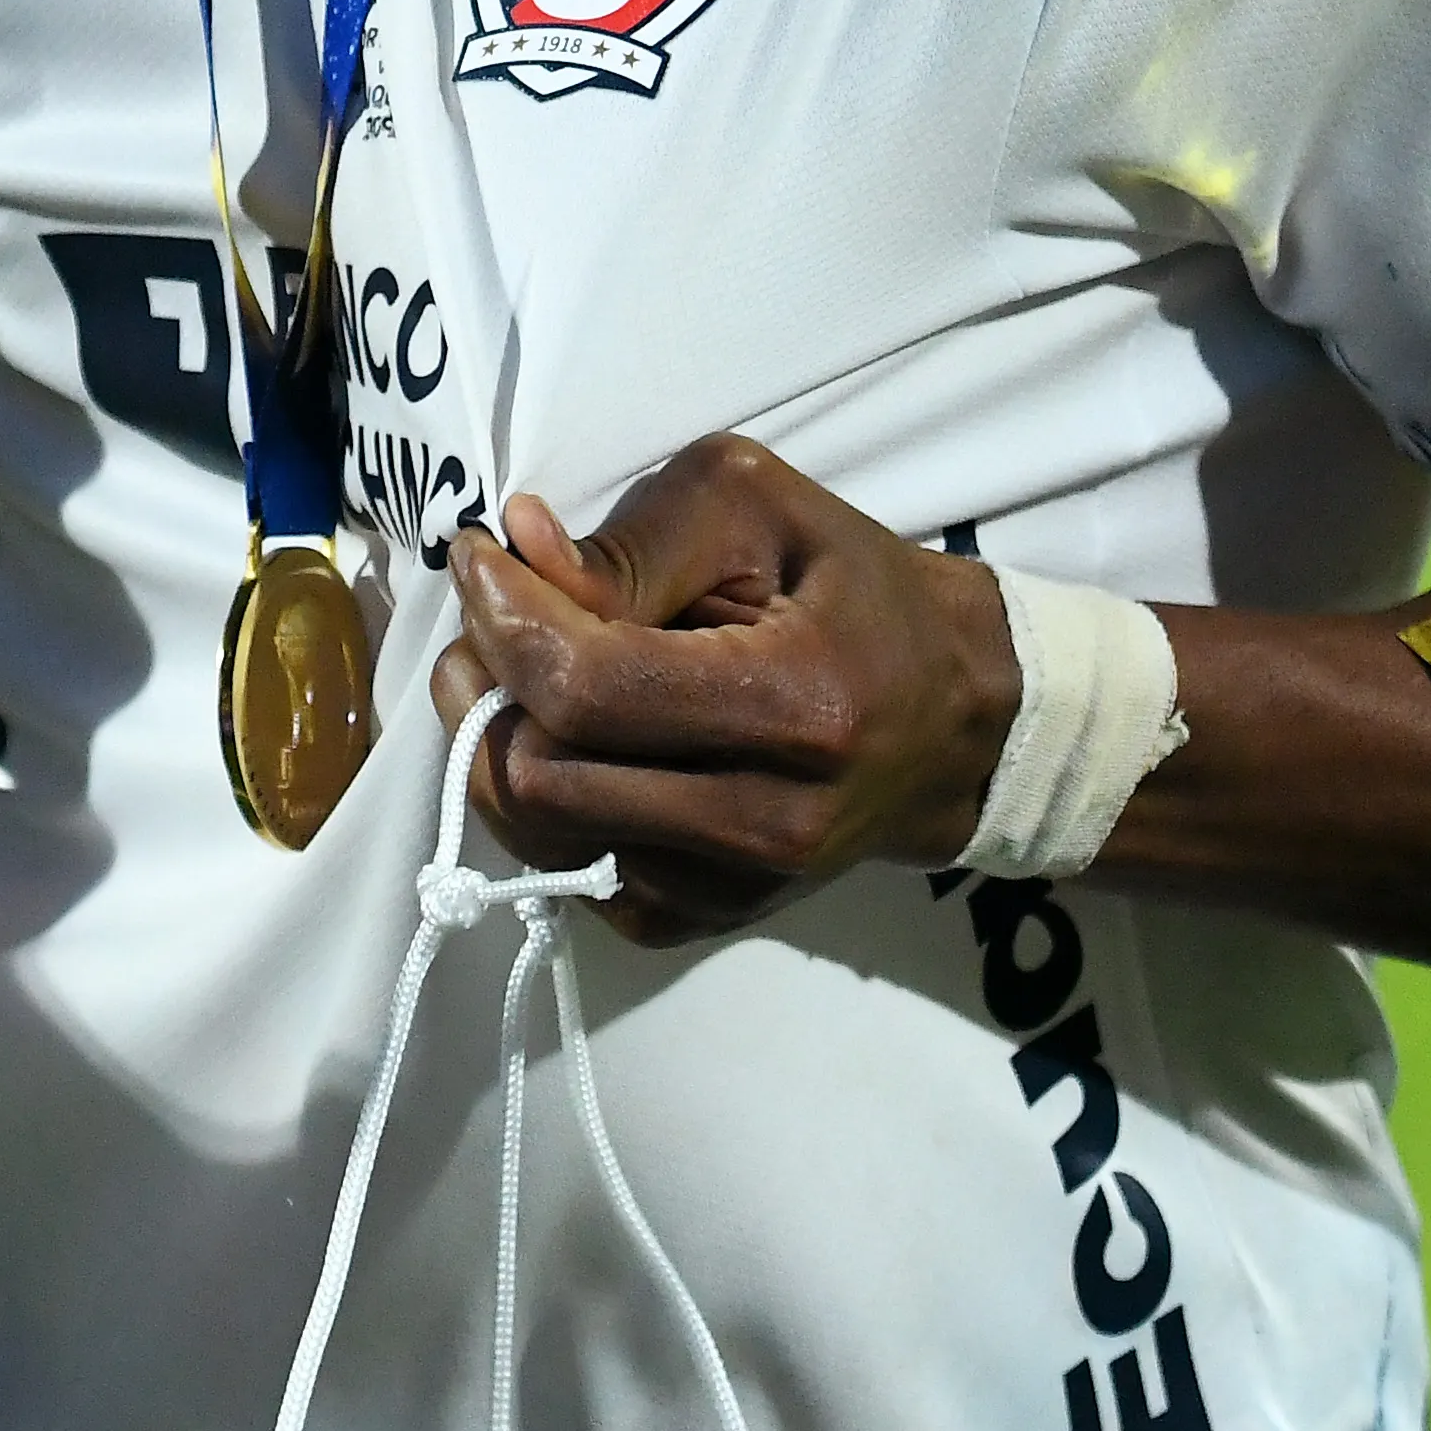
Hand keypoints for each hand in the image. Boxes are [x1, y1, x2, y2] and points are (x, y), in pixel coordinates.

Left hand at [430, 435, 1025, 947]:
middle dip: (486, 684)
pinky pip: (567, 876)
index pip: (591, 691)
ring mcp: (733, 888)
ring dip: (495, 745)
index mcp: (797, 707)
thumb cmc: (854, 592)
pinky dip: (536, 804)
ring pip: (539, 834)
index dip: (507, 620)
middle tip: (487, 620)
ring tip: (510, 673)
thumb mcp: (759, 511)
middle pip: (546, 775)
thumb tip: (518, 554)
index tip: (478, 556)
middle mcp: (766, 821)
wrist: (951, 719)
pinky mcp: (706, 919)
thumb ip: (634, 540)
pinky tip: (561, 743)